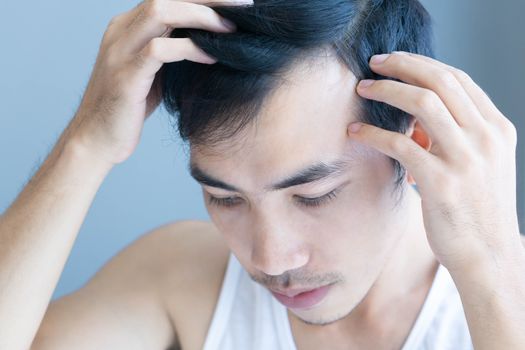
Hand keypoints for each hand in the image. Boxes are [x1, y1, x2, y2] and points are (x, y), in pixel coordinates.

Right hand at [68, 0, 245, 164]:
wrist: (97, 140)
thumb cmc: (128, 109)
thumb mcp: (151, 73)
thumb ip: (169, 53)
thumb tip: (207, 44)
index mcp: (127, 27)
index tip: (235, 3)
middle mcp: (121, 30)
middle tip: (244, 6)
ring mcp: (120, 50)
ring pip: (161, 12)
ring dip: (202, 17)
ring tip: (231, 29)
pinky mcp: (126, 75)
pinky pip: (160, 50)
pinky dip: (191, 49)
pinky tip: (212, 58)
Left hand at [348, 51, 520, 272]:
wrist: (488, 256)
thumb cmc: (475, 210)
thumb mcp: (479, 165)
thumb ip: (454, 137)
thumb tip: (411, 121)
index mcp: (497, 129)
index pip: (459, 79)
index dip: (423, 64)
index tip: (396, 61)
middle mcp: (486, 138)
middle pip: (440, 81)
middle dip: (402, 65)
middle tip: (374, 63)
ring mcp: (466, 159)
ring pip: (421, 103)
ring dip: (386, 91)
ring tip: (362, 89)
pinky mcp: (441, 183)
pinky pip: (400, 144)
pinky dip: (373, 132)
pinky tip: (355, 131)